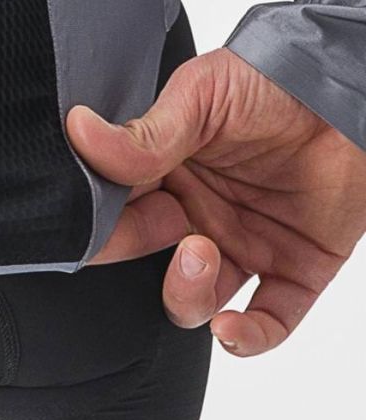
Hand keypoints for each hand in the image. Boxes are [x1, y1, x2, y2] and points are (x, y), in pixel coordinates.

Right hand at [67, 48, 365, 356]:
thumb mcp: (200, 96)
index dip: (93, 217)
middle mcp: (195, 209)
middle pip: (140, 253)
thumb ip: (146, 131)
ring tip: (200, 253)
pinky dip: (245, 338)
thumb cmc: (272, 82)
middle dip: (133, 252)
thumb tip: (81, 133)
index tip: (85, 218)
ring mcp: (241, 241)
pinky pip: (266, 322)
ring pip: (192, 297)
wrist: (350, 95)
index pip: (110, 204)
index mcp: (162, 167)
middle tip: (156, 225)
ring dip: (186, 292)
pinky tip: (230, 326)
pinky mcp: (292, 269)